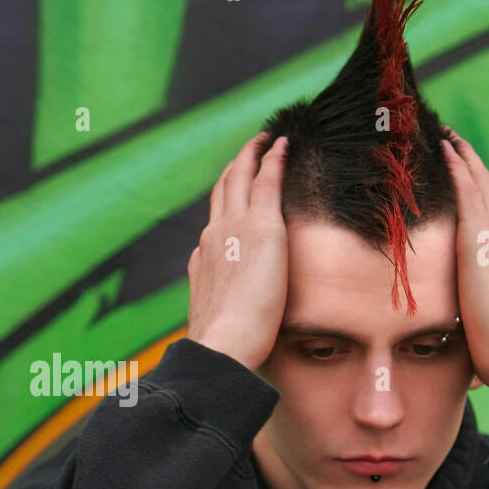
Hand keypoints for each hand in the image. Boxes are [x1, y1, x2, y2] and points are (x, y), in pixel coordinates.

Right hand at [186, 131, 289, 370]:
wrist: (224, 345)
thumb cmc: (226, 347)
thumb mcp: (219, 323)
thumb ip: (223, 313)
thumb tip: (227, 322)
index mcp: (204, 261)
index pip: (215, 223)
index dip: (224, 204)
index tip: (233, 194)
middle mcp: (213, 237)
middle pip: (221, 191)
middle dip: (234, 168)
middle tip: (248, 151)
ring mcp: (233, 228)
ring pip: (239, 177)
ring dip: (251, 155)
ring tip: (264, 140)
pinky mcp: (260, 225)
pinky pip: (266, 179)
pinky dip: (273, 158)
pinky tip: (283, 144)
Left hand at [441, 127, 488, 419]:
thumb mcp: (481, 330)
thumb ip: (471, 322)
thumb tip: (459, 341)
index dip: (478, 191)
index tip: (462, 173)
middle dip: (470, 164)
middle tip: (450, 138)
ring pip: (481, 184)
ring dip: (462, 156)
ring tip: (444, 133)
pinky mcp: (483, 243)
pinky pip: (471, 193)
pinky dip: (459, 168)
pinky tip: (443, 149)